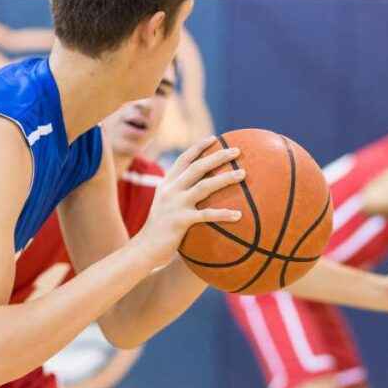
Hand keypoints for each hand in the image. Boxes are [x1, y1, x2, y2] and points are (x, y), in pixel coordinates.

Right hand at [132, 137, 244, 266]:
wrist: (144, 249)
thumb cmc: (160, 229)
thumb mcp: (165, 205)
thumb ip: (178, 193)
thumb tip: (200, 187)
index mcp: (167, 184)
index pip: (184, 159)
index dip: (199, 147)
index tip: (215, 138)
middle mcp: (170, 190)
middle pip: (198, 167)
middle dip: (218, 156)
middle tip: (237, 151)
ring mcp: (175, 204)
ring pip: (204, 186)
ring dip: (225, 178)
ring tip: (243, 174)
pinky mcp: (180, 221)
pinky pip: (206, 215)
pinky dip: (223, 214)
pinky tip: (239, 215)